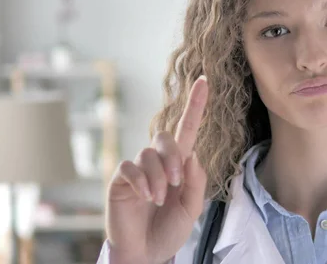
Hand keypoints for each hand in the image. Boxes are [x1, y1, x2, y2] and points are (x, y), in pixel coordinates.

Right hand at [105, 76, 208, 263]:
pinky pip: (130, 168)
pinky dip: (142, 182)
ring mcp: (138, 169)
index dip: (196, 105)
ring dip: (158, 178)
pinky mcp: (121, 179)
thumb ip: (196, 181)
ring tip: (159, 200)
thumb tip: (192, 156)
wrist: (148, 252)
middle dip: (173, 157)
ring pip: (148, 154)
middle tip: (176, 183)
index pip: (187, 129)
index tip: (205, 80)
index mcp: (178, 165)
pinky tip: (145, 197)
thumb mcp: (192, 208)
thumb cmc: (169, 229)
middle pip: (165, 138)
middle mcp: (157, 162)